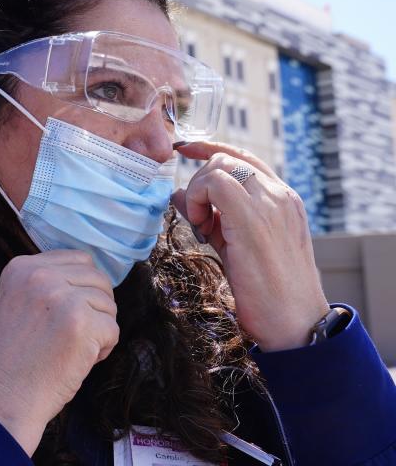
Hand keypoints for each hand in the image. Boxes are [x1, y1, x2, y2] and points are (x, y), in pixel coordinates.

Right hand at [0, 250, 117, 455]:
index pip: (79, 259)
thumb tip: (92, 280)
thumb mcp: (17, 302)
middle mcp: (40, 275)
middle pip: (98, 279)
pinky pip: (113, 330)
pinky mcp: (80, 323)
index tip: (66, 314)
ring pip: (108, 305)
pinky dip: (102, 350)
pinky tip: (77, 361)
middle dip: (95, 309)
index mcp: (21, 267)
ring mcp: (61, 297)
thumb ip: (47, 284)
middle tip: (71, 336)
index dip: (83, 289)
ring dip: (99, 330)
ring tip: (71, 350)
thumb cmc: (9, 359)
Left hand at [172, 141, 329, 351]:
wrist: (295, 323)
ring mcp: (270, 203)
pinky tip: (202, 228)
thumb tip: (179, 195)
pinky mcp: (253, 218)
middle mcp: (280, 195)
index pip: (245, 158)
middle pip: (227, 159)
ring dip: (198, 193)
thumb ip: (212, 218)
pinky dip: (197, 200)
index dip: (212, 150)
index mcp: (283, 199)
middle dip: (200, 181)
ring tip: (203, 228)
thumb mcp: (237, 245)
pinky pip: (214, 183)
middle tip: (199, 221)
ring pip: (219, 166)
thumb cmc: (268, 292)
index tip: (186, 150)